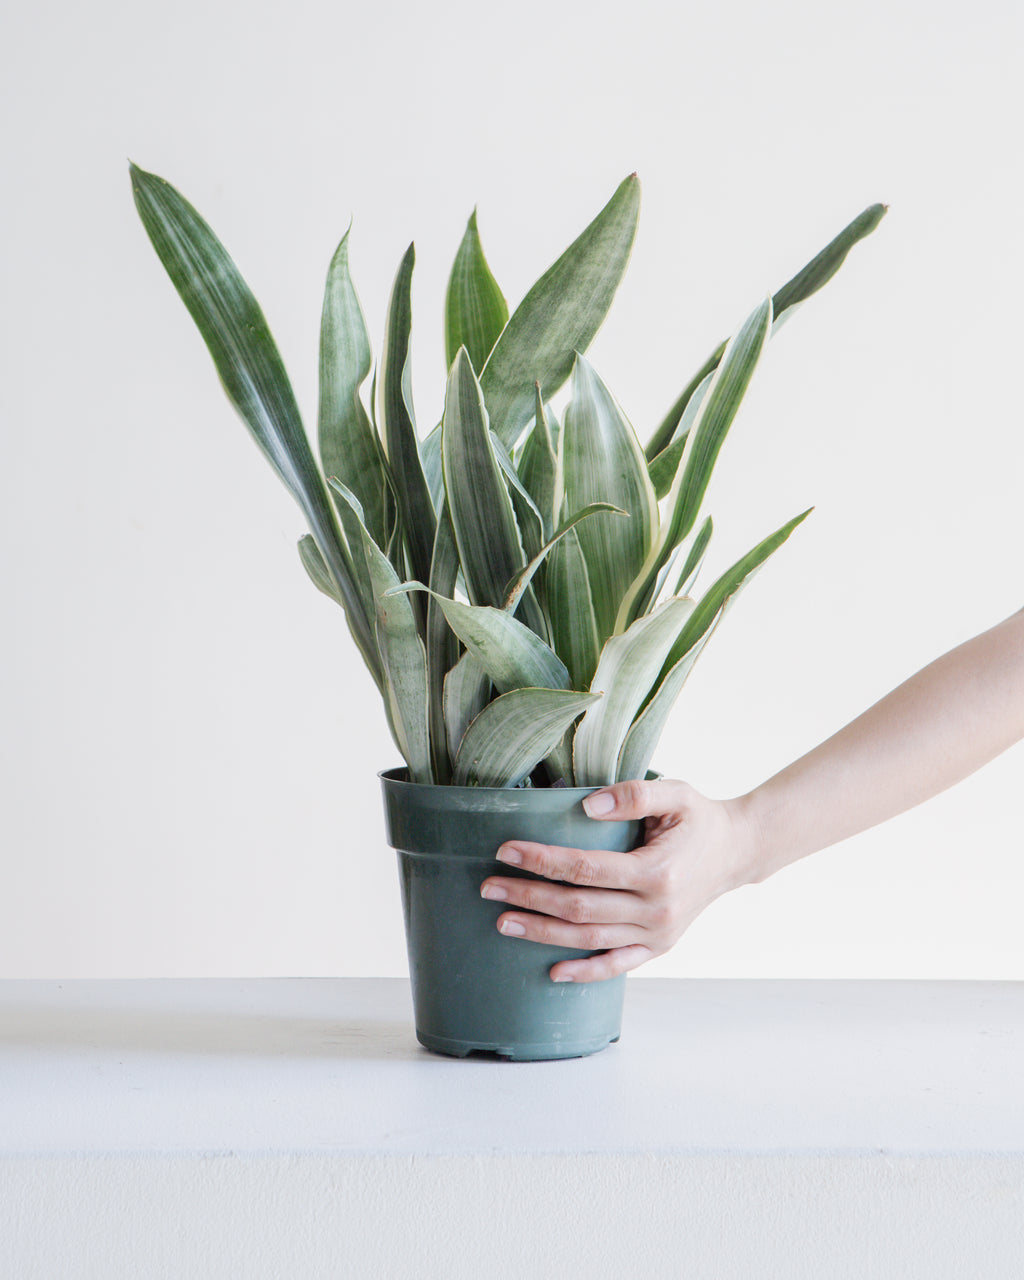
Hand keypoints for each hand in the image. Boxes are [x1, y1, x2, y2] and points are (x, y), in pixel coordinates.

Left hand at [480, 778, 758, 982]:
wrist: (736, 852)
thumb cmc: (699, 818)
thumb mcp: (676, 793)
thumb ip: (633, 794)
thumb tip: (586, 804)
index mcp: (657, 873)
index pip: (585, 869)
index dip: (543, 861)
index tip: (506, 851)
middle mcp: (656, 911)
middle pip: (579, 909)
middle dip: (530, 897)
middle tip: (488, 886)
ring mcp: (657, 935)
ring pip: (589, 940)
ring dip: (543, 933)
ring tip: (503, 922)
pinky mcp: (658, 947)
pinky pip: (617, 965)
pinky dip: (585, 972)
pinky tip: (552, 972)